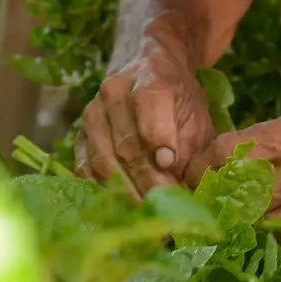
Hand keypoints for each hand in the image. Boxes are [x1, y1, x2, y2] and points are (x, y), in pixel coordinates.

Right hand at [76, 45, 214, 196]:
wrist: (147, 71)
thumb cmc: (179, 102)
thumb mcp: (198, 118)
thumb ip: (198, 149)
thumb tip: (200, 179)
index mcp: (151, 78)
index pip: (149, 105)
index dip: (158, 136)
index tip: (170, 164)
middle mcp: (116, 92)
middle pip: (127, 143)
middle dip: (147, 178)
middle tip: (165, 204)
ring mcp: (93, 113)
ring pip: (103, 158)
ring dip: (126, 189)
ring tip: (146, 210)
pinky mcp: (80, 135)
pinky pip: (84, 167)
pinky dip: (103, 190)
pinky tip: (121, 206)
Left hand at [185, 106, 280, 230]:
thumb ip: (260, 143)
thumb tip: (218, 165)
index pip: (228, 154)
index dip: (202, 166)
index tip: (192, 175)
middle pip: (238, 196)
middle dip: (216, 201)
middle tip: (202, 203)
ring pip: (257, 225)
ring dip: (241, 223)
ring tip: (229, 219)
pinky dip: (272, 237)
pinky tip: (269, 227)